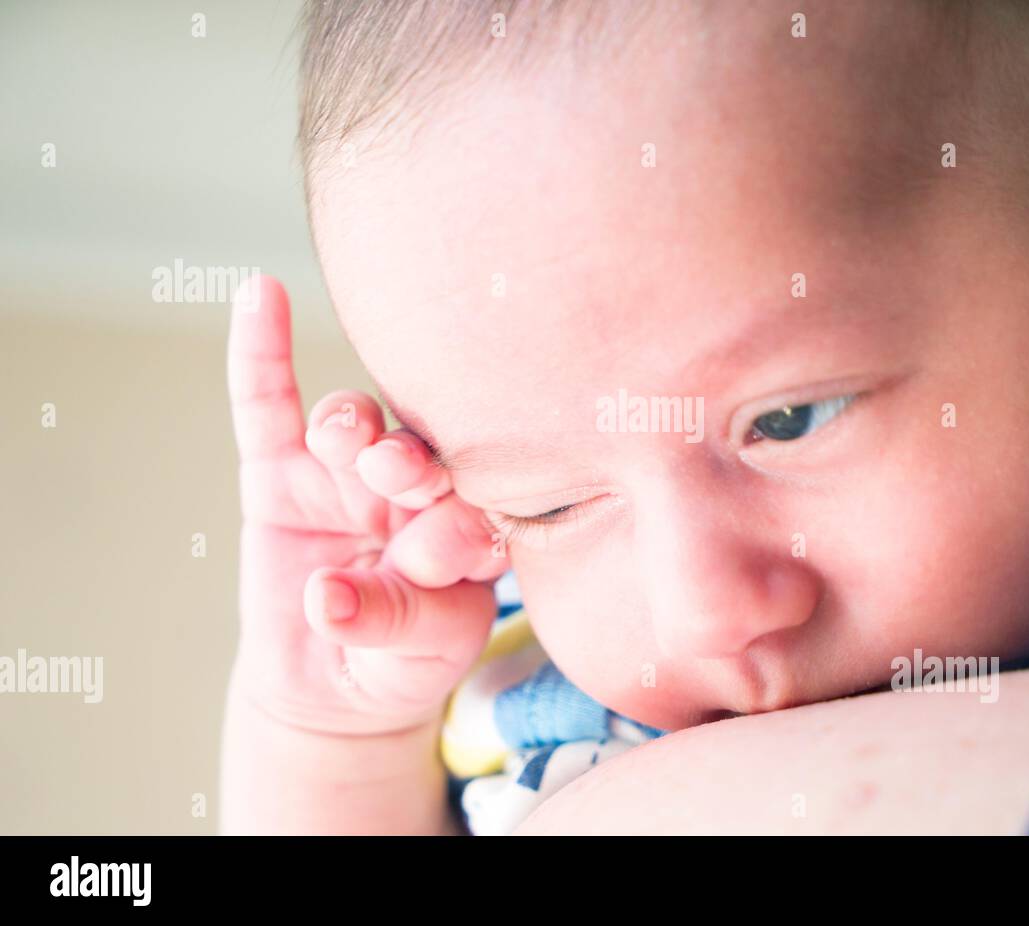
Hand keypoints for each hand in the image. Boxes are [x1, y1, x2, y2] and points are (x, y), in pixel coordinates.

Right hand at [225, 275, 507, 735]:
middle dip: (408, 458)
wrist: (332, 682)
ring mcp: (345, 472)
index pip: (475, 501)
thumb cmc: (399, 662)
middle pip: (417, 448)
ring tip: (348, 441)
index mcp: (468, 520)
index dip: (463, 514)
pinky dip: (260, 350)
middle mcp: (413, 484)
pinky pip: (267, 405)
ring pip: (352, 424)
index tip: (452, 539)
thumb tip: (325, 599)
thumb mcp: (413, 655)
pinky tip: (258, 294)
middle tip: (396, 471)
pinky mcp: (280, 471)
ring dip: (351, 423)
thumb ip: (388, 621)